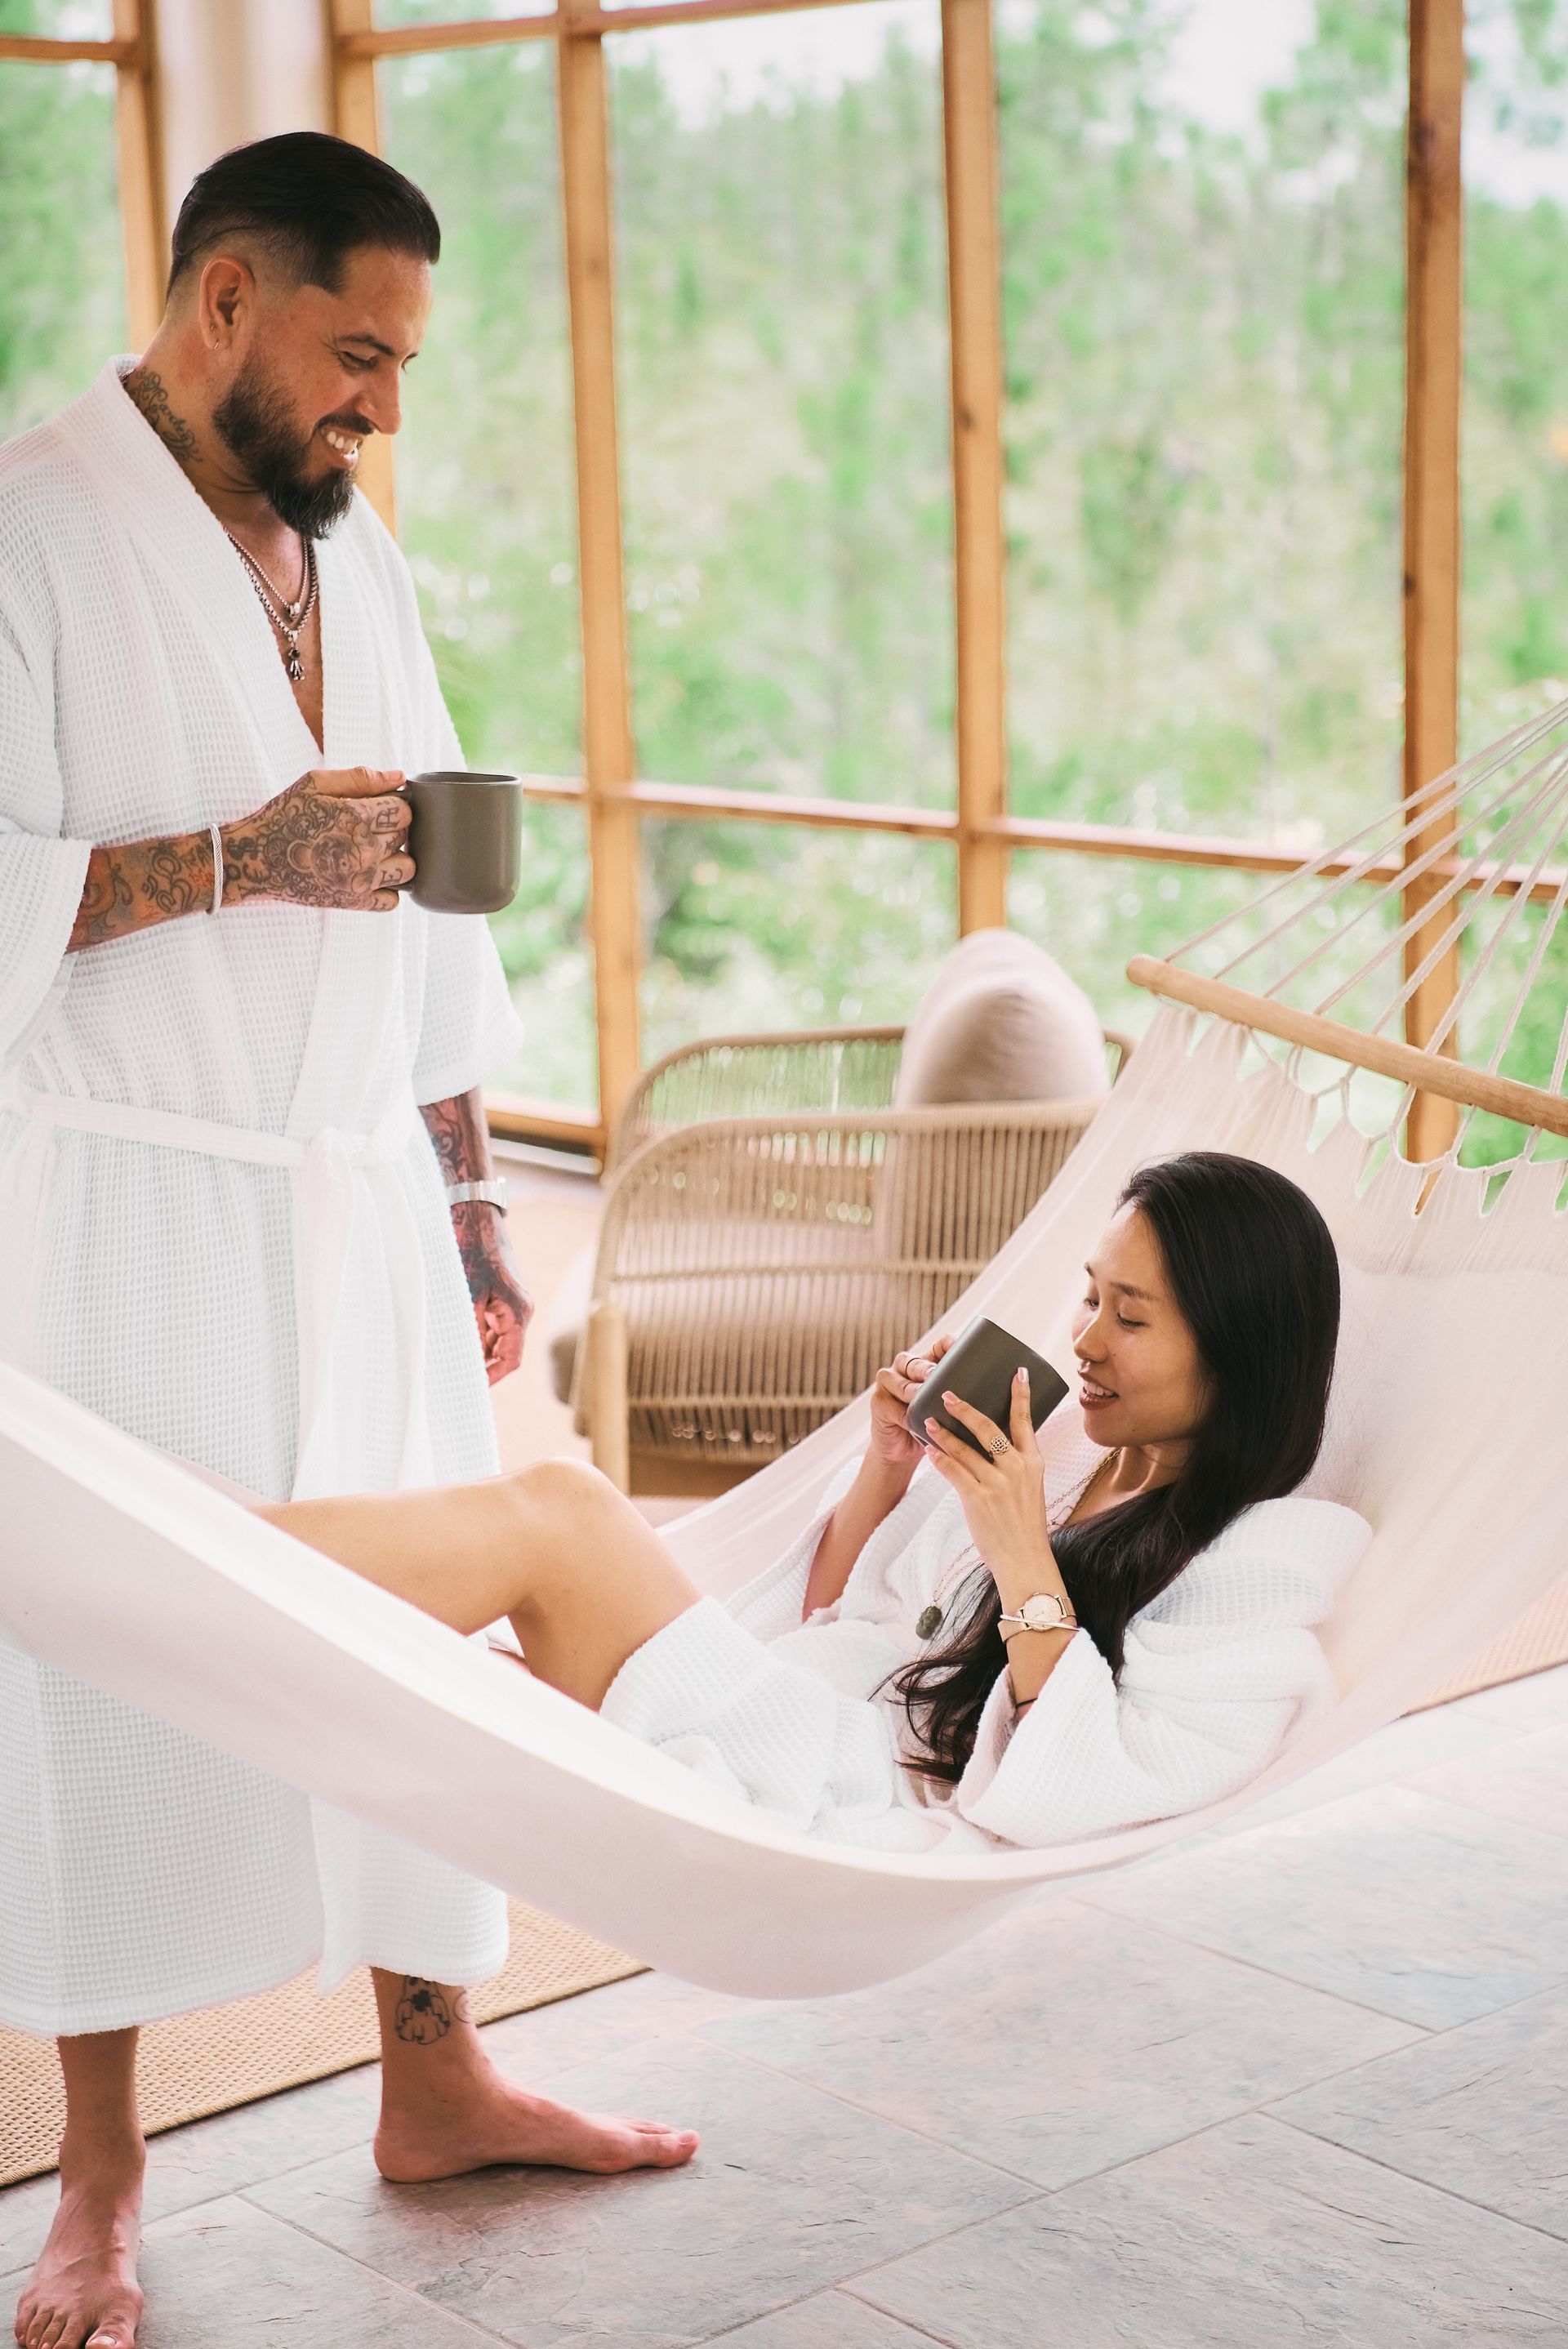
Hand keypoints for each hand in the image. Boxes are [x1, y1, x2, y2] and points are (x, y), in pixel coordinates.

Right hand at [221, 767, 413, 910]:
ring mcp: (361, 879)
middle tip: (363, 829)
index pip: (404, 811)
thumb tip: (399, 776)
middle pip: (404, 838)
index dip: (393, 807)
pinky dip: (386, 889)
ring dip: (395, 860)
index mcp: (357, 817)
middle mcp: (364, 850)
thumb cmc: (284, 817)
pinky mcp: (354, 902)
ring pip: (407, 870)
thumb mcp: (315, 784)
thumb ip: (360, 778)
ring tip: (371, 853)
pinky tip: (366, 876)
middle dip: (390, 830)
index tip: (376, 808)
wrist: (256, 859)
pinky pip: (392, 900)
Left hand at [452, 1201, 532, 1385]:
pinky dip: (473, 1333)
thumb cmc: (470, 1249)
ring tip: (447, 1357)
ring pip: (495, 1338)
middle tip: (451, 1376)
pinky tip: (451, 1335)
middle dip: (480, 1366)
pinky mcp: (499, 1292)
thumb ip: (469, 1332)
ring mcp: (510, 1301)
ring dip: (475, 1349)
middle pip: (503, 1351)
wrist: (473, 1212)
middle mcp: (519, 1309)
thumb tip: (464, 1363)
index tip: (466, 1388)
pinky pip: (489, 1323)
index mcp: (518, 1312)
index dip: (490, 1378)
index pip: (510, 1360)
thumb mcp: (466, 1295)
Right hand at [868, 1333, 954, 1473]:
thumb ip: (967, 1400)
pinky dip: (903, 1413)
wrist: (904, 1452)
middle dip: (927, 1368)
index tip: (960, 1347)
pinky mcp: (878, 1403)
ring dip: (913, 1389)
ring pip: (901, 1381)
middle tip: (936, 1374)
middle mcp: (906, 1369)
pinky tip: (912, 1420)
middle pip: (917, 1361)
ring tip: (922, 1394)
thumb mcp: (951, 1411)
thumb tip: (1006, 1397)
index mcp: (927, 1365)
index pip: (938, 1346)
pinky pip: (891, 1405)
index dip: (949, 1344)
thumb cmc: (934, 1429)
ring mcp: (888, 1384)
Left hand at [922, 1369, 1057, 1601]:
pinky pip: (954, 1472)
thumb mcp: (1031, 1491)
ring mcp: (997, 1484)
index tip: (1017, 1372)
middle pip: (989, 1428)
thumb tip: (998, 1447)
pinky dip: (940, 1459)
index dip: (1020, 1395)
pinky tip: (929, 1450)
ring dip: (944, 1433)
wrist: (1025, 1561)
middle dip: (967, 1409)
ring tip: (928, 1420)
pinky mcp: (978, 1499)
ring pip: (965, 1449)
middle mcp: (1017, 1469)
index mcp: (1033, 1464)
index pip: (1026, 1421)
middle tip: (948, 1393)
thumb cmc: (1025, 1527)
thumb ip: (1018, 1467)